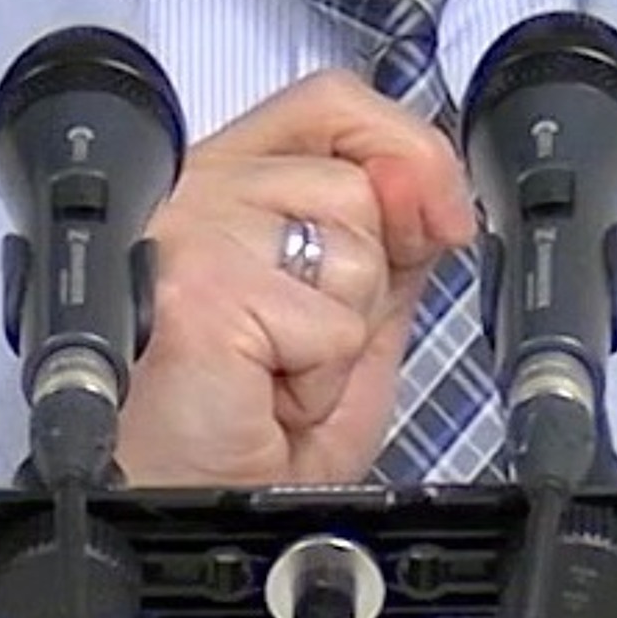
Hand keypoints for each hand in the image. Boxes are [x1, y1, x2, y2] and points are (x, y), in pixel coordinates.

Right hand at [114, 70, 473, 493]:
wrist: (182, 513)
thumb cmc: (237, 429)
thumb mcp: (345, 317)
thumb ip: (389, 238)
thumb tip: (426, 178)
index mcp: (226, 182)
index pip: (330, 104)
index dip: (400, 148)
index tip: (434, 219)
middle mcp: (194, 189)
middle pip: (357, 183)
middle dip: (363, 282)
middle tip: (293, 345)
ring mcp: (190, 230)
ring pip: (354, 248)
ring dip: (338, 338)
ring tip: (273, 372)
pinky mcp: (201, 287)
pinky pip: (333, 326)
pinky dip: (316, 382)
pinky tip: (261, 397)